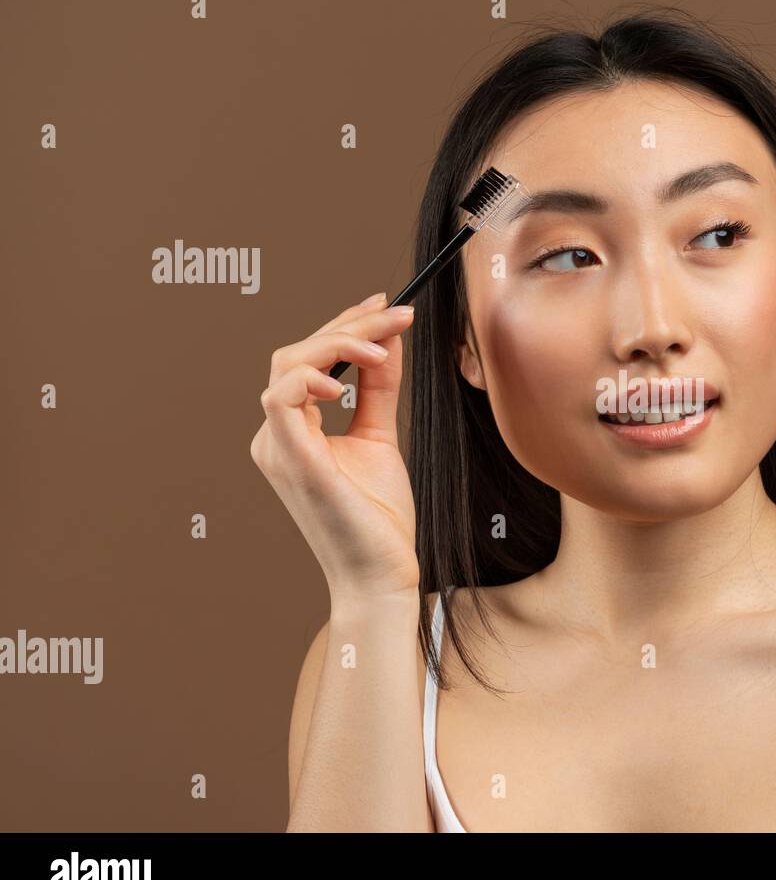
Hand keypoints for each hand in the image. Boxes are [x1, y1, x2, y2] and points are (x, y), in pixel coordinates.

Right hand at [250, 293, 420, 603]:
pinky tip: (346, 381)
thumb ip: (378, 389)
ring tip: (382, 344)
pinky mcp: (292, 461)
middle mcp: (276, 436)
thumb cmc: (377, 518)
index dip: (343, 325)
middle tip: (396, 312)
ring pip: (287, 365)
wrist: (381, 574)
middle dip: (348, 325)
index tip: (385, 305)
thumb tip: (387, 341)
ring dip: (338, 342)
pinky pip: (281, 400)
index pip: (306, 359)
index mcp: (293, 431)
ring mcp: (278, 448)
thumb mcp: (380, 437)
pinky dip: (309, 378)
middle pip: (295, 353)